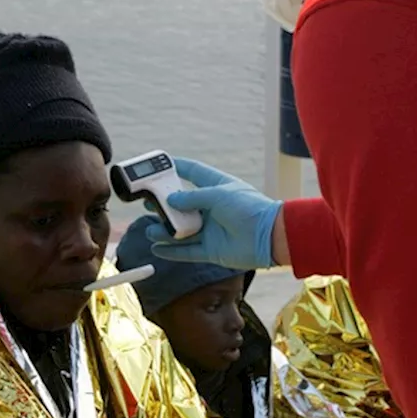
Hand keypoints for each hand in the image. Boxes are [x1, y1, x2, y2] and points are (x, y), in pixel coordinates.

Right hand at [145, 158, 282, 269]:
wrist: (270, 237)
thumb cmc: (249, 209)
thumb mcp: (217, 196)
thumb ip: (191, 198)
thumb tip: (170, 201)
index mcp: (216, 187)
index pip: (192, 172)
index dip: (176, 168)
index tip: (157, 166)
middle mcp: (212, 207)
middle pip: (181, 205)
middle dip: (163, 204)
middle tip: (146, 202)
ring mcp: (211, 229)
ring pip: (181, 230)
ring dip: (165, 231)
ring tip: (151, 231)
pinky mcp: (212, 250)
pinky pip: (187, 251)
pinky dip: (172, 251)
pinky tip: (157, 249)